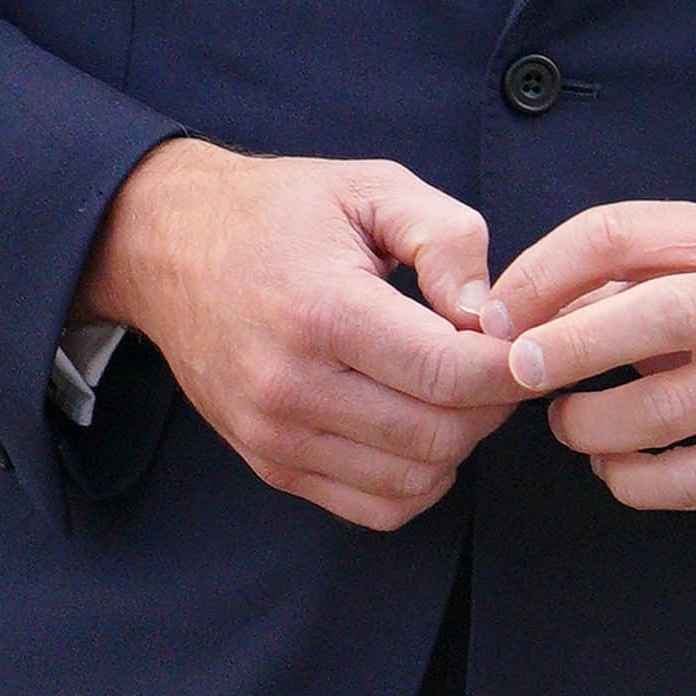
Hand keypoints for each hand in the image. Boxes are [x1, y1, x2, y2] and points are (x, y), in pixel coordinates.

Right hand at [73, 141, 516, 529]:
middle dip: (494, 405)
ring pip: (415, 481)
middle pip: (440, 435)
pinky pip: (376, 507)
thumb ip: (447, 237)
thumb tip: (490, 312)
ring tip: (458, 388)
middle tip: (500, 362)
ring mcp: (275, 435)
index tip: (527, 340)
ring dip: (460, 443)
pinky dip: (420, 479)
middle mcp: (291, 386)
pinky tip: (422, 425)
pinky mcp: (271, 464)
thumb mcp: (371, 187)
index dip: (511, 365)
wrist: (169, 247)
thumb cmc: (280, 212)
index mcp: (322, 312)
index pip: (448, 372)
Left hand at [486, 202, 695, 510]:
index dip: (543, 272)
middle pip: (652, 316)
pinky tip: (618, 467)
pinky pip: (687, 482)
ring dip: (590, 427)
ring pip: (661, 413)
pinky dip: (631, 480)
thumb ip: (617, 275)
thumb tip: (510, 313)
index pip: (618, 233)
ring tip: (569, 424)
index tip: (497, 315)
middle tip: (516, 371)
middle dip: (568, 346)